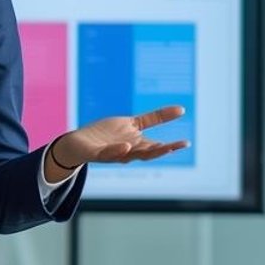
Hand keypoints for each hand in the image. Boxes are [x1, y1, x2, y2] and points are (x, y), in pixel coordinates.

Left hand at [50, 106, 188, 169]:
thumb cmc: (107, 135)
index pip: (156, 147)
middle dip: (161, 151)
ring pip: (129, 155)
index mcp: (137, 144)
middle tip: (175, 148)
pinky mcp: (96, 153)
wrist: (78, 144)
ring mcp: (112, 153)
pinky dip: (117, 150)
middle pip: (146, 153)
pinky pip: (108, 153)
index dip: (170, 146)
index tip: (185, 143)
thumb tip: (182, 109)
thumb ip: (156, 118)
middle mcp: (127, 151)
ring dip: (142, 152)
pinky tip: (126, 146)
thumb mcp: (133, 123)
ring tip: (156, 148)